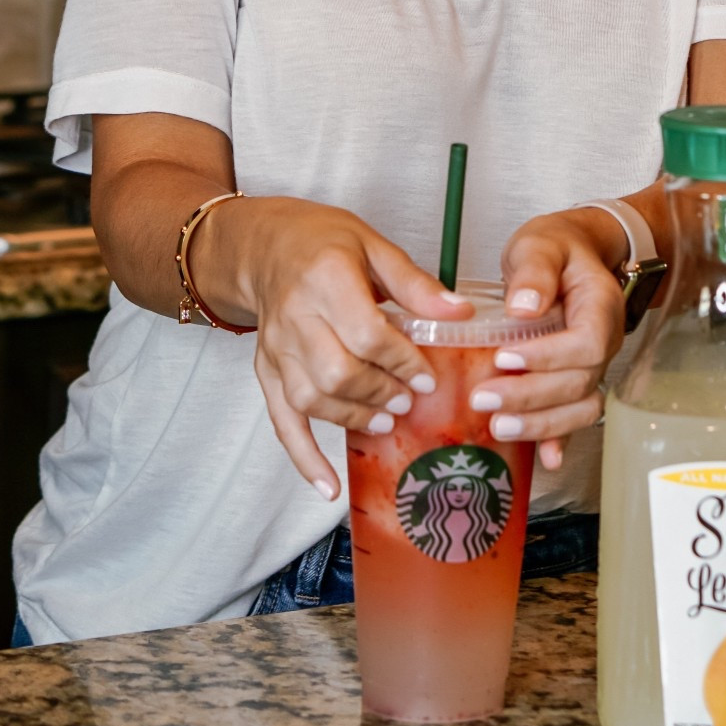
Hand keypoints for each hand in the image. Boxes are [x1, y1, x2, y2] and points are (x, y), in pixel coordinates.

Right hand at [203, 196, 472, 501]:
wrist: (264, 246)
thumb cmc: (323, 241)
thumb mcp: (374, 245)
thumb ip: (415, 283)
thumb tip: (460, 313)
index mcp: (326, 278)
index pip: (366, 333)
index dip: (401, 361)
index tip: (427, 376)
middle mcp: (295, 316)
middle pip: (336, 372)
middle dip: (379, 393)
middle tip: (409, 401)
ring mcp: (276, 348)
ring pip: (310, 399)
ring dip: (351, 419)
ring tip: (385, 421)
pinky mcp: (266, 371)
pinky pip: (281, 420)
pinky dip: (303, 457)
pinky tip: (328, 484)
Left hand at [484, 209, 627, 471]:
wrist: (575, 252)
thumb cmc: (558, 247)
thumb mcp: (541, 244)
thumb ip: (534, 271)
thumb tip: (523, 308)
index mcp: (600, 305)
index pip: (587, 343)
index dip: (549, 358)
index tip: (505, 359)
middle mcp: (605, 339)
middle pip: (580, 381)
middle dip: (532, 396)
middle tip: (484, 399)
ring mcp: (594, 364)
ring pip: (581, 406)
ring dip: (542, 423)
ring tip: (499, 427)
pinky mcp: (577, 379)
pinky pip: (576, 415)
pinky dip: (560, 439)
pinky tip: (543, 460)